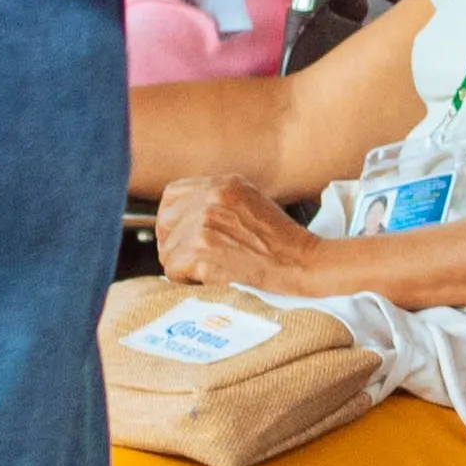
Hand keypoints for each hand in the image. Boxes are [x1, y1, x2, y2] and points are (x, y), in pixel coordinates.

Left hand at [150, 174, 329, 293]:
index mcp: (224, 184)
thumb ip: (218, 202)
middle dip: (173, 243)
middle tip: (192, 258)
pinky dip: (186, 280)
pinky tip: (208, 279)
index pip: (172, 194)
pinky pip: (173, 269)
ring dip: (182, 265)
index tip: (181, 234)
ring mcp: (206, 224)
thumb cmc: (282, 242)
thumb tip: (184, 218)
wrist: (301, 263)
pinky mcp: (202, 251)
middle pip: (165, 221)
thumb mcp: (251, 203)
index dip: (173, 218)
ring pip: (167, 249)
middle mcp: (212, 199)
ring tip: (208, 270)